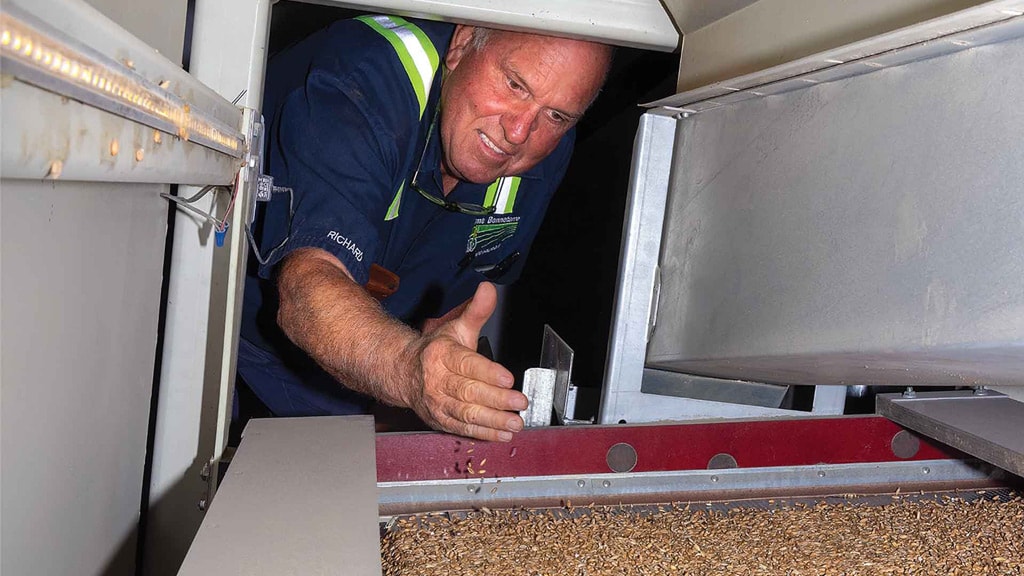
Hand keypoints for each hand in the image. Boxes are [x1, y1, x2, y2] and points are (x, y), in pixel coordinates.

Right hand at [405, 282, 526, 441]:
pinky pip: (462, 428)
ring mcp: (438, 403)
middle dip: (497, 399)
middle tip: (520, 402)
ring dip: (493, 420)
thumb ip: (476, 311)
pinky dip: (483, 434)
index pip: (467, 364)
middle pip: (469, 392)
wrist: (404, 373)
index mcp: (442, 355)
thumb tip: (488, 289)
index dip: (488, 372)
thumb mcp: (456, 327)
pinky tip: (502, 434)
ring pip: (466, 414)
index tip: (508, 378)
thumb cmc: (436, 350)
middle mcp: (437, 381)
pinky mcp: (440, 420)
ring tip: (516, 423)